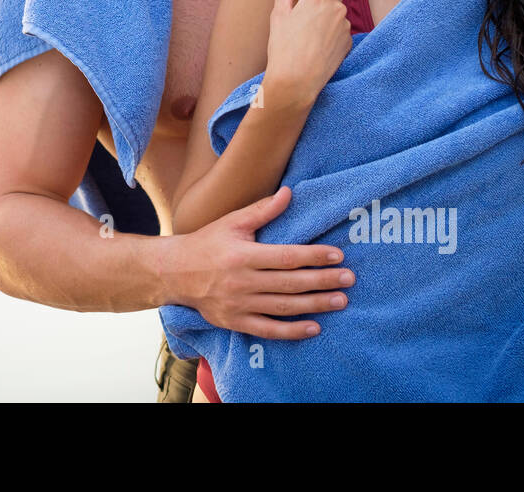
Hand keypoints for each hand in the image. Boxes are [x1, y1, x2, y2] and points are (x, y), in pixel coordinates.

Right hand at [164, 186, 352, 338]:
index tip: (338, 256)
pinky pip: (268, 330)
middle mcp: (241, 282)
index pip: (286, 257)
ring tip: (340, 301)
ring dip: (315, 305)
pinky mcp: (234, 322)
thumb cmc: (207, 242)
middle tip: (349, 279)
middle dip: (322, 281)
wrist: (174, 272)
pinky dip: (291, 331)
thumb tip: (289, 192)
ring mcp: (238, 305)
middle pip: (290, 283)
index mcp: (243, 255)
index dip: (314, 257)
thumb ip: (262, 211)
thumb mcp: (232, 222)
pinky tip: (314, 327)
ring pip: (283, 307)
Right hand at [263, 0, 351, 109]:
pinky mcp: (348, 43)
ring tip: (304, 39)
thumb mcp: (278, 15)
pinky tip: (314, 49)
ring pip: (333, 15)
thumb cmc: (284, 46)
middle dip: (312, 4)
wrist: (297, 80)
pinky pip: (338, 32)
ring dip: (321, 20)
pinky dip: (328, 35)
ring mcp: (346, 26)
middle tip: (295, 21)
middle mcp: (337, 7)